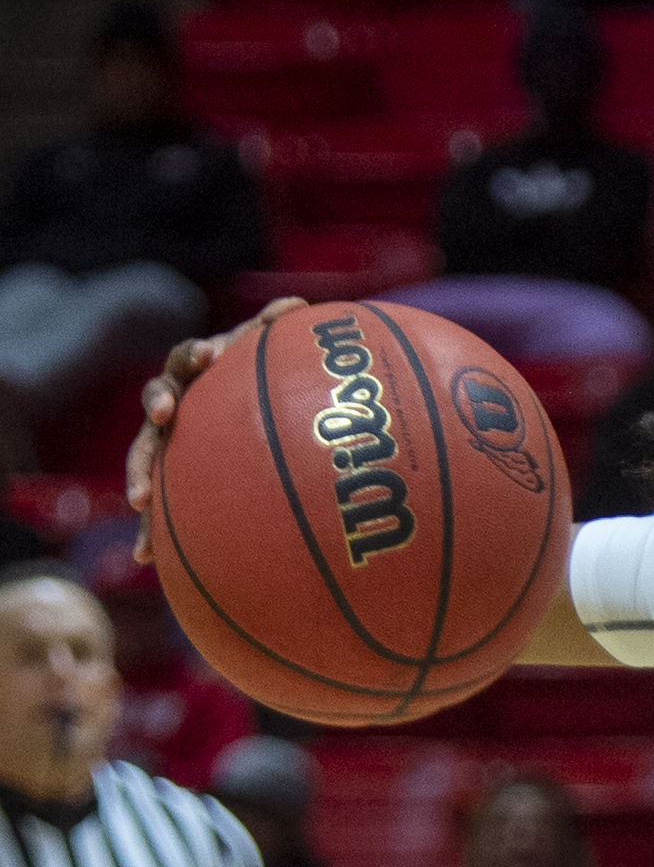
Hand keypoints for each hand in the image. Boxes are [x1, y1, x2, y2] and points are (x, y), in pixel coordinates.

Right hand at [127, 298, 304, 561]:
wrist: (236, 426)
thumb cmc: (254, 392)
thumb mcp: (264, 367)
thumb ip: (277, 338)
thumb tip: (299, 304)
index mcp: (195, 378)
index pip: (189, 361)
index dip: (197, 356)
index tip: (212, 356)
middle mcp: (174, 407)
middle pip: (158, 401)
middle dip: (161, 405)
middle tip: (168, 413)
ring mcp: (167, 445)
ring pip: (148, 457)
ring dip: (142, 474)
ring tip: (141, 501)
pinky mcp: (168, 484)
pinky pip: (158, 511)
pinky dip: (149, 534)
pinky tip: (143, 561)